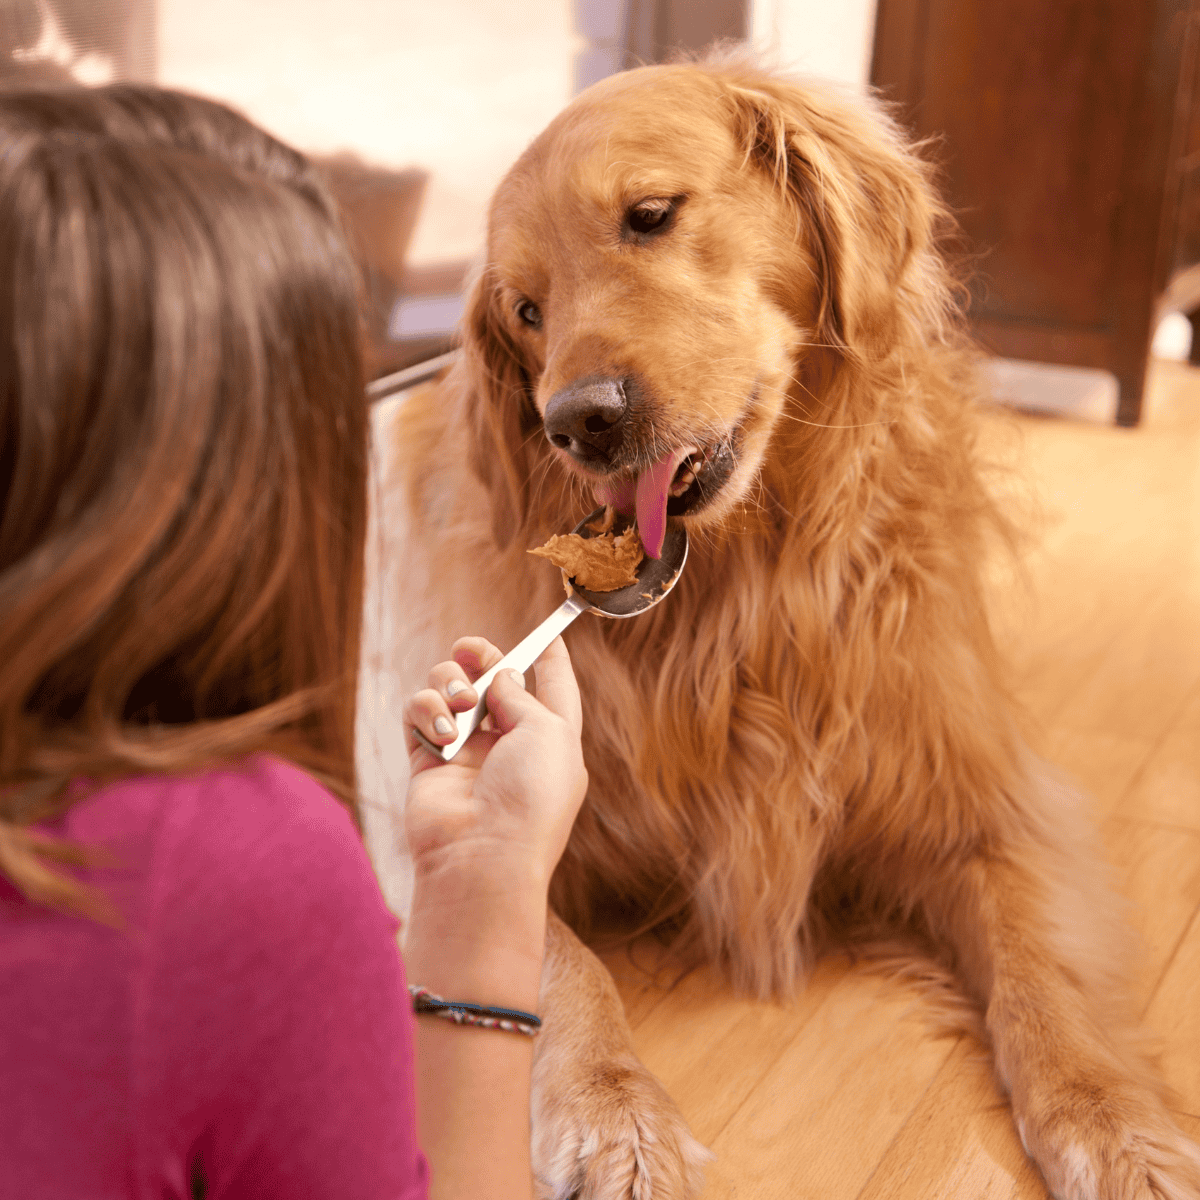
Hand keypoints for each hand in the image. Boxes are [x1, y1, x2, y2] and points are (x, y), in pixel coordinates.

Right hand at [404, 635, 587, 891]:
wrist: (482, 855)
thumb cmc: (530, 797)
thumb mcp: (548, 732)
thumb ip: (521, 694)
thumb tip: (498, 678)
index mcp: (551, 739)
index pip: (555, 689)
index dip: (552, 660)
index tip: (551, 632)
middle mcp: (508, 744)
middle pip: (493, 681)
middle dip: (481, 657)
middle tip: (470, 648)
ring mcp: (466, 752)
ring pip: (449, 689)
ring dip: (450, 683)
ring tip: (459, 704)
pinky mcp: (427, 760)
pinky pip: (418, 713)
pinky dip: (425, 710)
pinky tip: (440, 731)